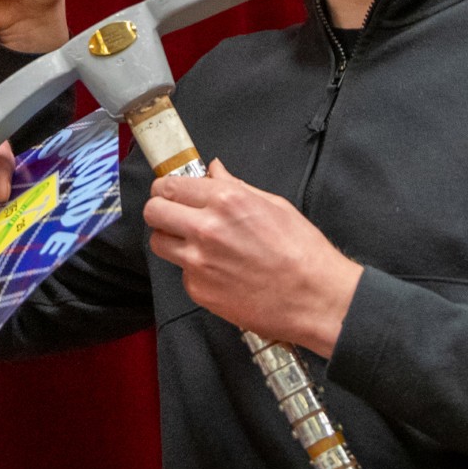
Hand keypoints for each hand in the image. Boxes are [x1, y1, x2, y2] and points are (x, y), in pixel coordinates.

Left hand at [145, 159, 362, 355]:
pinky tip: (217, 268)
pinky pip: (181, 272)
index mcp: (226, 201)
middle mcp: (206, 230)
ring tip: (192, 241)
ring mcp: (199, 263)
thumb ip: (235, 186)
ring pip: (158, 242)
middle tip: (174, 212)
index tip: (171, 190)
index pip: (170, 185)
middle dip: (160, 209)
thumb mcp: (274, 204)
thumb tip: (215, 171)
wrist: (314, 297)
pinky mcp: (198, 290)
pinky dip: (192, 268)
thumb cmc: (302, 252)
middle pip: (153, 211)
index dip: (167, 186)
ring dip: (170, 238)